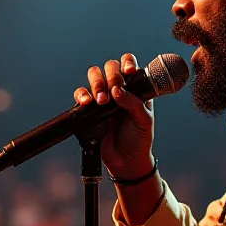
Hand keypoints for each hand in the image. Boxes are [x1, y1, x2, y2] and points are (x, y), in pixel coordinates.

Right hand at [74, 53, 155, 178]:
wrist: (126, 162)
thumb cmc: (140, 140)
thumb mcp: (144, 121)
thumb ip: (133, 103)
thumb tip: (117, 90)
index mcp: (135, 89)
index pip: (129, 66)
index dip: (127, 63)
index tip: (128, 72)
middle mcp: (119, 90)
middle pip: (110, 67)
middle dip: (110, 76)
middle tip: (112, 91)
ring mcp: (103, 98)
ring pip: (94, 76)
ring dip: (96, 84)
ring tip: (101, 101)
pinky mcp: (89, 110)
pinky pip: (81, 95)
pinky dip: (82, 95)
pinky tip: (87, 103)